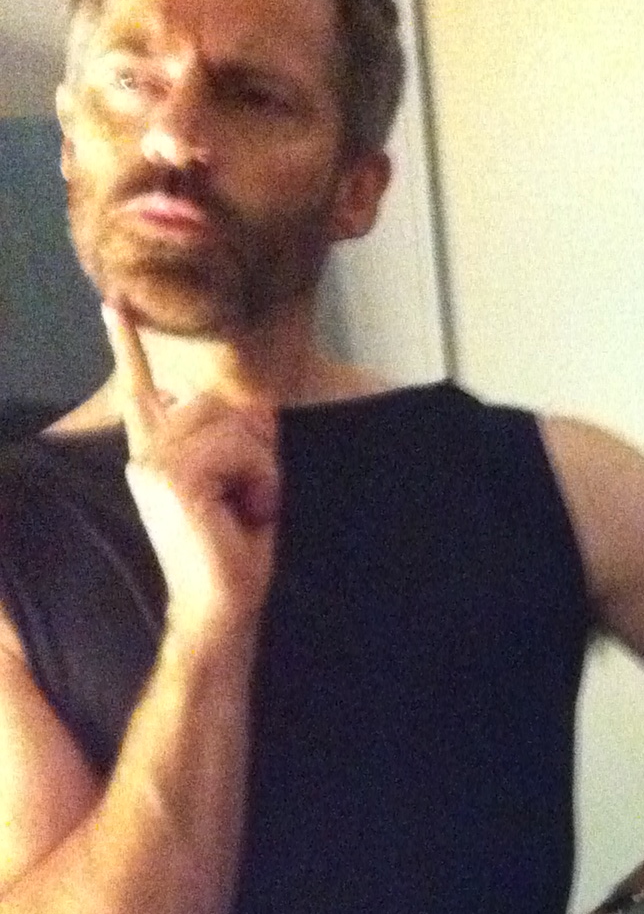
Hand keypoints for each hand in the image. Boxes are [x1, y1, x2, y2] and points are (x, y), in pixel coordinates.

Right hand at [107, 302, 279, 641]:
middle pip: (216, 402)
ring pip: (232, 425)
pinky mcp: (171, 478)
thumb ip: (246, 439)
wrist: (220, 609)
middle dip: (253, 445)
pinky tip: (246, 514)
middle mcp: (145, 455)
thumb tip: (258, 403)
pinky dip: (259, 481)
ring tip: (247, 509)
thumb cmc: (235, 556)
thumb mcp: (248, 485)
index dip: (128, 346)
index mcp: (155, 455)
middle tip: (250, 498)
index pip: (141, 392)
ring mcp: (152, 464)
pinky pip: (238, 449)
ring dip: (260, 467)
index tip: (113, 304)